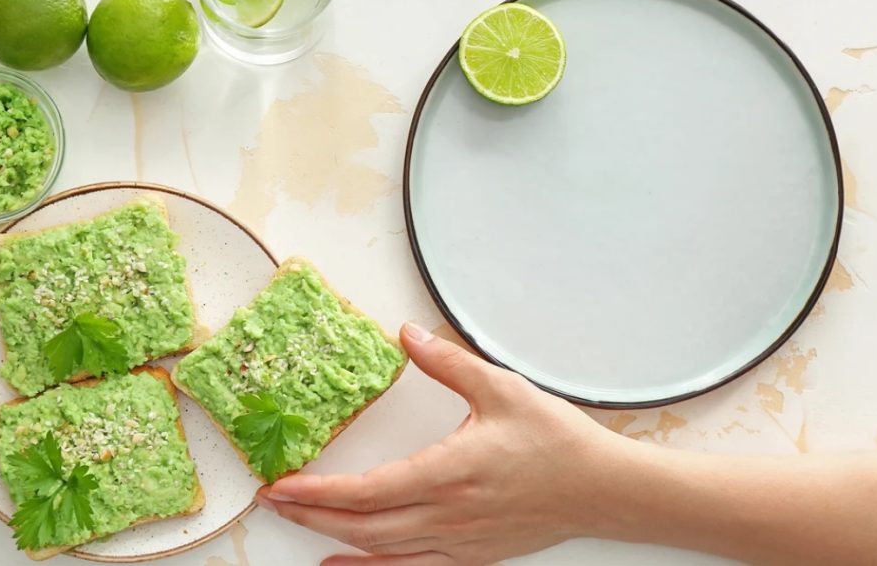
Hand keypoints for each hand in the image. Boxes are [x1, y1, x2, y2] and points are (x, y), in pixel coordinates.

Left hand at [255, 322, 632, 565]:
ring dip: (332, 539)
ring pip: (381, 550)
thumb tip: (406, 335)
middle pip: (363, 525)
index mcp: (450, 472)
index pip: (367, 490)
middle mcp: (448, 515)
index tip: (282, 484)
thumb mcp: (501, 389)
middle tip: (274, 500)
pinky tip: (343, 564)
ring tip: (295, 524)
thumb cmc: (555, 441)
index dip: (317, 492)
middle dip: (311, 515)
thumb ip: (447, 362)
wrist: (602, 489)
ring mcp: (458, 542)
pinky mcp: (470, 555)